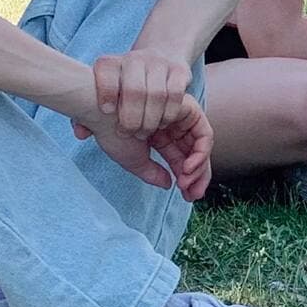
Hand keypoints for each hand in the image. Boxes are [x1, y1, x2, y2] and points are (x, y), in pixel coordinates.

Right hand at [72, 91, 213, 198]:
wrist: (103, 112)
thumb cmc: (112, 133)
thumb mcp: (135, 160)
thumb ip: (153, 173)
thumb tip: (169, 185)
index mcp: (159, 136)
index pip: (180, 159)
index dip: (187, 179)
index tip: (187, 197)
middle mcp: (172, 126)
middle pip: (194, 153)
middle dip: (198, 176)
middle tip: (193, 195)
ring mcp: (181, 117)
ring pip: (201, 146)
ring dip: (199, 168)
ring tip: (186, 184)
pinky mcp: (188, 109)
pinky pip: (203, 134)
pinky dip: (200, 153)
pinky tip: (187, 168)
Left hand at [92, 47, 194, 133]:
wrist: (159, 58)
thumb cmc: (123, 86)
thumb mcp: (103, 96)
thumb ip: (87, 116)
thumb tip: (80, 134)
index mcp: (110, 63)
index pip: (106, 72)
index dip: (106, 92)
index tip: (107, 112)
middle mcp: (134, 59)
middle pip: (134, 90)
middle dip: (131, 118)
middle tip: (129, 134)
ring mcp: (159, 63)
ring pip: (157, 95)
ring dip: (150, 120)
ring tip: (144, 133)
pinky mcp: (179, 70)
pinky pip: (176, 95)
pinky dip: (168, 114)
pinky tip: (161, 123)